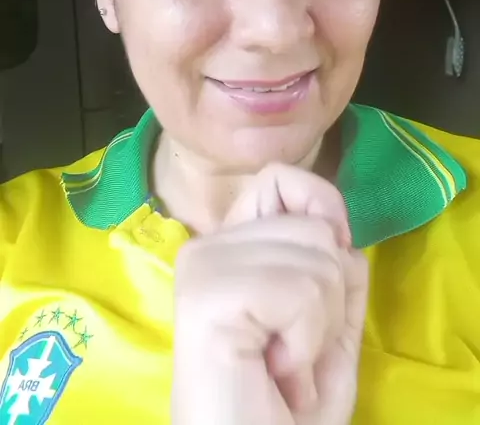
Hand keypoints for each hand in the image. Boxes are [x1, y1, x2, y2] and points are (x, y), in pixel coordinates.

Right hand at [171, 163, 368, 424]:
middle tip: (293, 347)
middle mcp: (208, 245)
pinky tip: (273, 368)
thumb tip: (341, 228)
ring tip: (283, 362)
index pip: (281, 179)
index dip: (321, 212)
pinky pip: (299, 291)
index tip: (322, 276)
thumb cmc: (285, 406)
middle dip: (330, 297)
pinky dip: (306, 342)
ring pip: (316, 255)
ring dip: (319, 326)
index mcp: (230, 246)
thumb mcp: (329, 327)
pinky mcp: (206, 295)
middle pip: (314, 224)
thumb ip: (338, 271)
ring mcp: (203, 266)